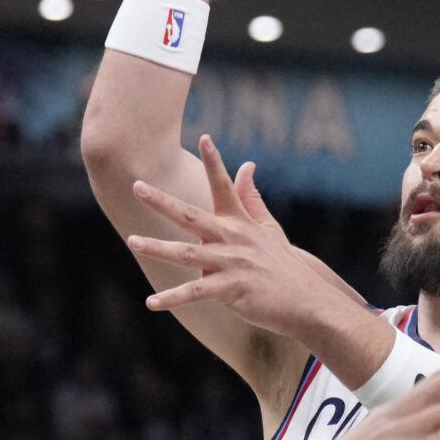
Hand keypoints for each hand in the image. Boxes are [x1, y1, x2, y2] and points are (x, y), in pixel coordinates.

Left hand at [130, 136, 363, 349]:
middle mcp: (234, 239)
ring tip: (132, 241)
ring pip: (188, 254)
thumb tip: (247, 165)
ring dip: (158, 248)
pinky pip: (196, 294)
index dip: (216, 162)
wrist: (307, 302)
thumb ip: (253, 197)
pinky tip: (151, 302)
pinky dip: (173, 299)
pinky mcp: (232, 290)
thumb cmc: (284, 266)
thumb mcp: (269, 229)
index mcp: (241, 223)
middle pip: (192, 216)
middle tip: (137, 186)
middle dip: (162, 201)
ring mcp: (233, 264)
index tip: (205, 137)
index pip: (225, 186)